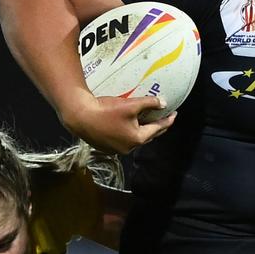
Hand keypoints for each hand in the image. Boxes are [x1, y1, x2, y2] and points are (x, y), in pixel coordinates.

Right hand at [60, 94, 175, 154]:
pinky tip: (129, 125)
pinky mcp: (106, 147)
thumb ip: (149, 103)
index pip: (158, 129)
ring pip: (135, 139)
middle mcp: (129, 148)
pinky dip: (130, 133)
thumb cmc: (106, 110)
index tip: (174, 114)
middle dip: (157, 127)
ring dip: (142, 131)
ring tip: (148, 121)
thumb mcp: (131, 104)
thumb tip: (163, 103)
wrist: (80, 116)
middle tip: (164, 118)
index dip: (167, 121)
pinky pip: (124, 140)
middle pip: (148, 136)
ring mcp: (117, 150)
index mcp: (137, 138)